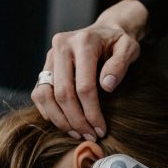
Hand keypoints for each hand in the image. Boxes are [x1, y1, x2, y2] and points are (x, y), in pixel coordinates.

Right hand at [31, 0, 147, 139]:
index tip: (101, 129)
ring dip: (60, 120)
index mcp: (83, 42)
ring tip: (77, 133)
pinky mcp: (45, 66)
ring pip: (44, 95)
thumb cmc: (119, 42)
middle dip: (76, 120)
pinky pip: (38, 94)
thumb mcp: (129, 48)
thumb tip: (106, 86)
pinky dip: (49, 112)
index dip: (92, 112)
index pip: (83, 86)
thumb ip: (120, 64)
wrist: (105, 31)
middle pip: (62, 93)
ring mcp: (49, 56)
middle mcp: (61, 46)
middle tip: (89, 136)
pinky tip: (66, 124)